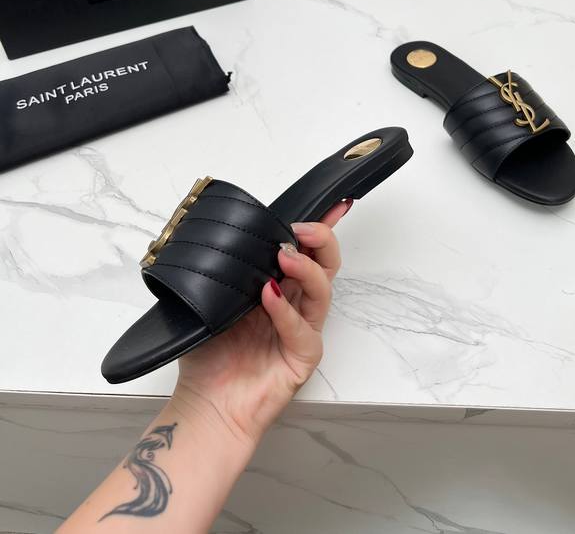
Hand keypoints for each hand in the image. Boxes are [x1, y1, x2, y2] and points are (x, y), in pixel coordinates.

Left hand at [172, 201, 348, 447]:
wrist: (206, 404)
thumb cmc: (210, 355)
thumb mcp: (214, 299)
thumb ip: (229, 269)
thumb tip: (230, 233)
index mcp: (278, 287)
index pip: (306, 251)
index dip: (320, 227)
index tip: (334, 204)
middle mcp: (295, 306)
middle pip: (327, 264)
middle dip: (321, 239)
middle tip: (302, 229)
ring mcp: (302, 331)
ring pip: (322, 290)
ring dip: (306, 268)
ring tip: (284, 255)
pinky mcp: (302, 358)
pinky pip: (302, 330)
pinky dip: (286, 311)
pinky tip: (270, 296)